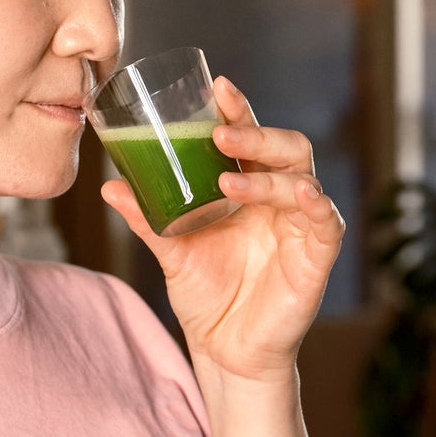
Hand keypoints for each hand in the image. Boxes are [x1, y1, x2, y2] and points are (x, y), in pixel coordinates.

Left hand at [99, 75, 344, 382]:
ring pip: (302, 178)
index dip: (239, 109)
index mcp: (248, 187)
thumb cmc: (205, 294)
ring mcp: (300, 225)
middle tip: (220, 130)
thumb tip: (109, 186)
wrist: (224, 350)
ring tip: (228, 180)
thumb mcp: (171, 250)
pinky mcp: (316, 256)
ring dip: (267, 174)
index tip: (217, 86)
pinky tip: (300, 194)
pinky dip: (315, 204)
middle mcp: (278, 199)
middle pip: (283, 147)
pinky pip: (326, 222)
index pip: (250, 137)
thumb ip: (146, 218)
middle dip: (255, 133)